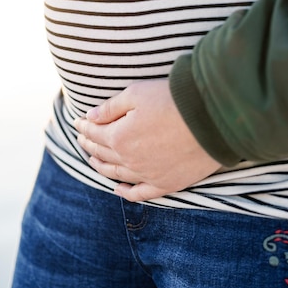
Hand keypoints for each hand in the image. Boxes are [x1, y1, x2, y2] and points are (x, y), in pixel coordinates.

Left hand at [74, 80, 220, 201]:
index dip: (84, 127)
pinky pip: (140, 194)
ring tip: (92, 159)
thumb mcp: (136, 93)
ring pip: (117, 174)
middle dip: (89, 145)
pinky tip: (117, 189)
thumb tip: (90, 117)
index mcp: (119, 137)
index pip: (95, 133)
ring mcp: (147, 175)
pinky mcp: (166, 184)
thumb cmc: (172, 100)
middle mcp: (129, 160)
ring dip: (101, 166)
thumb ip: (110, 107)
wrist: (210, 118)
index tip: (78, 121)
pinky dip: (126, 192)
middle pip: (103, 154)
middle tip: (82, 138)